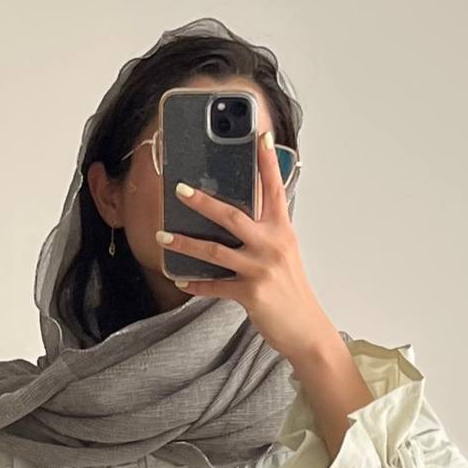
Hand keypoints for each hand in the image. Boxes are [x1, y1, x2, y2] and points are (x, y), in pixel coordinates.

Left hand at [155, 129, 339, 363]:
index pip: (275, 190)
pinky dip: (196, 284)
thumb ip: (266, 233)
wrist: (305, 329)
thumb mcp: (284, 254)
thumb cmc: (291, 291)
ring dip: (185, 243)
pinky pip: (215, 286)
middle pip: (233, 215)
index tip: (259, 137)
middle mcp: (273, 245)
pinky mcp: (251, 293)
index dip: (267, 163)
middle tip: (180, 189)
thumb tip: (238, 217)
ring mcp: (261, 269)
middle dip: (203, 201)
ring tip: (162, 237)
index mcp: (283, 231)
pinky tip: (181, 279)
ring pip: (215, 250)